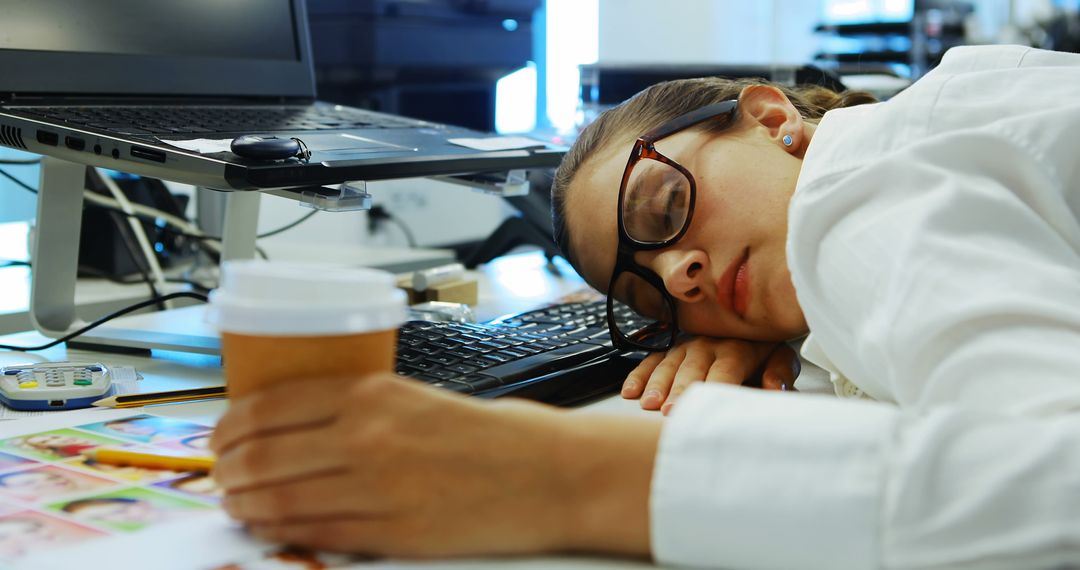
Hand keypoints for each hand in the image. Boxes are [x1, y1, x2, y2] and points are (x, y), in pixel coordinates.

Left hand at [210, 374, 659, 558]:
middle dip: (229, 467)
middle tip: (220, 473)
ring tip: (234, 502)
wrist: (552, 475)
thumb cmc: (495, 434)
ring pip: (280, 496)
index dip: (231, 423)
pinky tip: (266, 525)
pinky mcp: (394, 531)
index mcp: (377, 392)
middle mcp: (369, 435)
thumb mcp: (420, 399)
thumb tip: (296, 425)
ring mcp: (379, 486)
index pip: (274, 405)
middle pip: (265, 453)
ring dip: (244, 502)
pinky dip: (279, 530)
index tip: (221, 434)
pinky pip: (315, 532)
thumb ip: (361, 407)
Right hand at [621, 338, 799, 413]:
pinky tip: (630, 391)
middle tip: (668, 409)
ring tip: (647, 403)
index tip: (705, 406)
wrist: (749, 328)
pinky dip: (639, 375)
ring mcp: (686, 346)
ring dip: (656, 383)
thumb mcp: (781, 359)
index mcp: (737, 347)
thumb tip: (774, 388)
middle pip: (692, 368)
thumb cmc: (764, 352)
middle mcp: (708, 344)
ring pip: (668, 364)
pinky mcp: (671, 351)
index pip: (725, 368)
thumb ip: (780, 374)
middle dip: (680, 389)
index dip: (714, 386)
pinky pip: (651, 361)